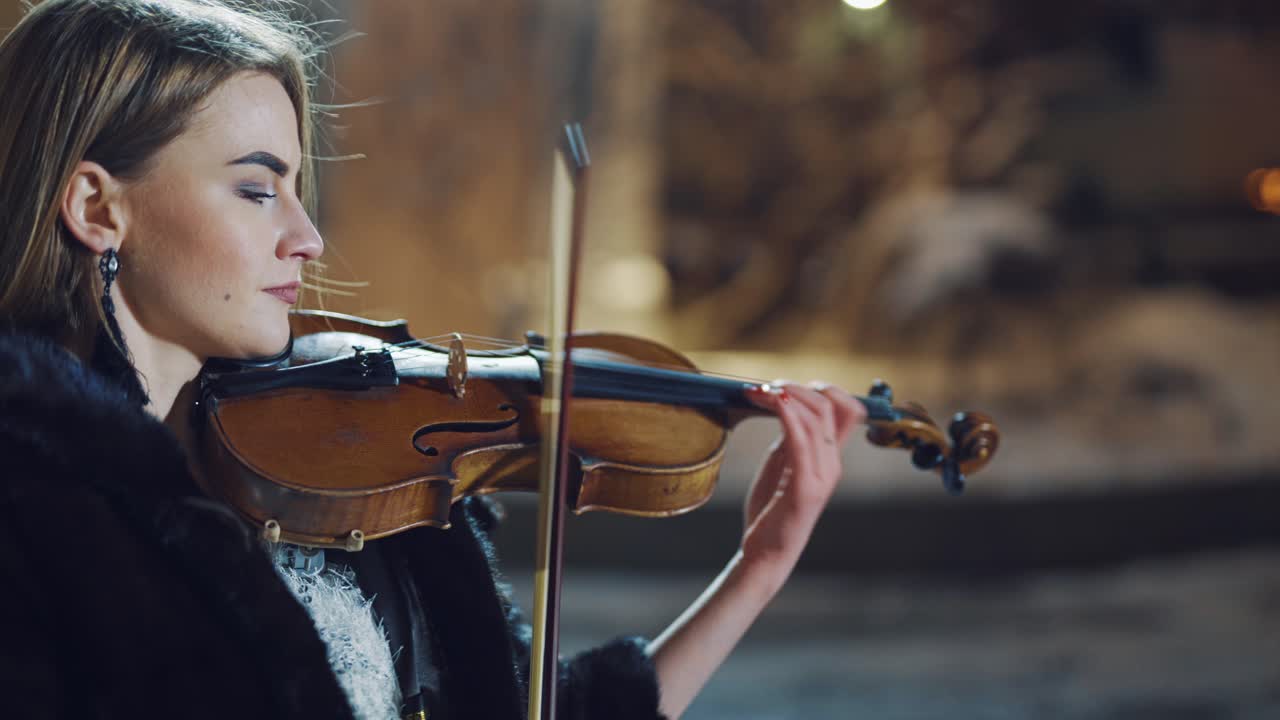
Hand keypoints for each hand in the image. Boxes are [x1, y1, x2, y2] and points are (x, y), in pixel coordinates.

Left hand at [739, 381, 865, 586]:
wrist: (766, 553)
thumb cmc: (771, 510)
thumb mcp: (781, 464)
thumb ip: (789, 437)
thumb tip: (785, 404)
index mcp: (830, 458)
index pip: (847, 410)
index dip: (825, 388)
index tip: (789, 386)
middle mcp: (832, 464)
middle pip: (830, 406)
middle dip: (797, 387)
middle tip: (767, 386)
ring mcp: (822, 476)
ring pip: (816, 418)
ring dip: (786, 396)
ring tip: (759, 392)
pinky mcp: (805, 489)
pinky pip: (801, 442)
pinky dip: (787, 416)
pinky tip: (770, 403)